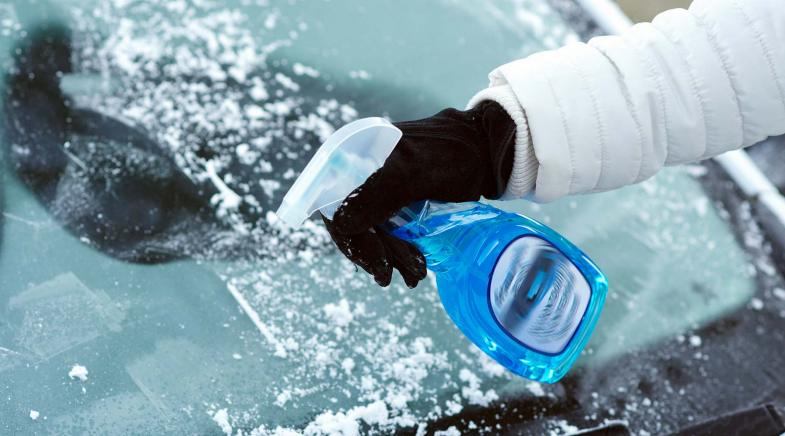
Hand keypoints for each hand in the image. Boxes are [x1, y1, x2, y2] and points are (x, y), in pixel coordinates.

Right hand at [323, 101, 515, 287]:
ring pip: (374, 235)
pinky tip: (416, 267)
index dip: (352, 241)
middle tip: (391, 277)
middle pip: (355, 226)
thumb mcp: (413, 172)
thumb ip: (377, 193)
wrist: (484, 150)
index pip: (336, 209)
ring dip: (391, 259)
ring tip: (414, 275)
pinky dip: (401, 253)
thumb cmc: (449, 152)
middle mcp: (360, 177)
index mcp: (353, 160)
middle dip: (375, 255)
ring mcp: (379, 193)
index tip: (377, 266)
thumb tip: (341, 224)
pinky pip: (391, 234)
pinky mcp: (398, 206)